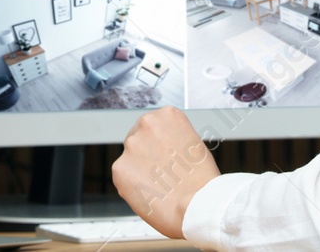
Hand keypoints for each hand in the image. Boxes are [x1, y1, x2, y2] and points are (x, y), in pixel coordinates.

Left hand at [112, 106, 220, 237]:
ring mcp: (131, 145)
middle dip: (146, 155)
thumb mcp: (193, 145)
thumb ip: (172, 138)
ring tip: (159, 185)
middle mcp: (146, 123)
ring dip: (139, 170)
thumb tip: (161, 147)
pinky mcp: (119, 168)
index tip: (165, 156)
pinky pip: (123, 177)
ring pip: (130, 158)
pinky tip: (150, 192)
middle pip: (139, 138)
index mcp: (167, 114)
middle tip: (162, 173)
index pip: (153, 125)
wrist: (195, 204)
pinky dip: (133, 186)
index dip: (159, 144)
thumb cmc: (201, 179)